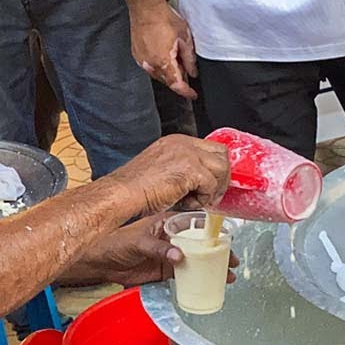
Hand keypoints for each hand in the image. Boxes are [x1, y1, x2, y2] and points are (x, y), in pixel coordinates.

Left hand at [76, 214, 238, 286]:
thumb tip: (179, 256)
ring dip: (214, 266)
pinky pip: (188, 273)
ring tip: (229, 274)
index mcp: (168, 223)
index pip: (196, 223)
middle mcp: (173, 237)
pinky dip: (201, 278)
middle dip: (219, 251)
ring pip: (198, 259)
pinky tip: (212, 283)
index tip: (227, 238)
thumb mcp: (138, 242)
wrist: (102, 263)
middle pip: (202, 243)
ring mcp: (171, 254)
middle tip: (234, 260)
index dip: (213, 230)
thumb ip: (158, 249)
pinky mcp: (167, 269)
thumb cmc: (116, 244)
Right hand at [108, 134, 229, 214]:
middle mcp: (183, 143)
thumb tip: (203, 183)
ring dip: (213, 189)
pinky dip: (202, 198)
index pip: (210, 147)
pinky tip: (186, 203)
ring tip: (195, 201)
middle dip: (222, 176)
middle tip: (211, 195)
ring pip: (221, 169)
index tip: (212, 184)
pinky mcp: (190, 169)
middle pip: (221, 153)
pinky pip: (211, 185)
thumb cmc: (136, 188)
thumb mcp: (162, 171)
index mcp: (176, 141)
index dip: (215, 167)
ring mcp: (187, 154)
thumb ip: (182, 170)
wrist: (123, 194)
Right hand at [130, 4, 198, 99]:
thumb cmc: (164, 19)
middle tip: (187, 68)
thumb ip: (189, 59)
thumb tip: (192, 72)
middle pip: (167, 81)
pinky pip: (150, 67)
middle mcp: (150, 65)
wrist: (146, 9)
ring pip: (158, 75)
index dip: (186, 92)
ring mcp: (142, 61)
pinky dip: (159, 65)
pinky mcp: (137, 56)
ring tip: (175, 57)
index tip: (193, 95)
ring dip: (168, 72)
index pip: (176, 85)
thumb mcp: (184, 39)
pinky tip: (164, 54)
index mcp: (163, 62)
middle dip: (178, 78)